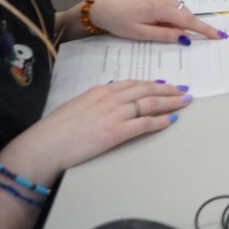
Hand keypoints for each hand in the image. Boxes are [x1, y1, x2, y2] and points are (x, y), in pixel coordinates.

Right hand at [0, 80, 191, 180]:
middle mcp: (110, 98)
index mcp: (100, 90)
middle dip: (168, 90)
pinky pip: (144, 124)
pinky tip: (170, 120)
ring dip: (170, 102)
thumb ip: (95, 102)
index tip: (165, 84)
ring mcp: (114, 114)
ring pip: (150, 104)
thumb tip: (108, 103)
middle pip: (147, 90)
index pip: (133, 83)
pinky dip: (160, 121)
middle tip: (183, 90)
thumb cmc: (55, 130)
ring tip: (184, 102)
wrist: (45, 146)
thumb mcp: (77, 106)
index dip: (152, 83)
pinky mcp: (116, 132)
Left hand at [87, 0, 224, 42]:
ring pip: (180, 9)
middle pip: (185, 15)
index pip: (188, 20)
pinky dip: (171, 14)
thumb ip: (165, 35)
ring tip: (156, 27)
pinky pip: (173, 4)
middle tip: (175, 38)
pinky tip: (157, 19)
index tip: (219, 35)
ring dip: (177, 21)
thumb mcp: (140, 34)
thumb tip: (186, 38)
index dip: (205, 29)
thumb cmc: (119, 22)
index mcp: (159, 7)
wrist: (104, 5)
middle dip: (186, 27)